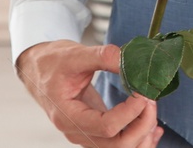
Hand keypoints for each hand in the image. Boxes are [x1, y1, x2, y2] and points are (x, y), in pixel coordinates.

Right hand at [17, 40, 162, 146]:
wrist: (39, 69)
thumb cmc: (52, 63)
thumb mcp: (74, 54)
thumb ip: (102, 56)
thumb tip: (130, 59)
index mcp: (68, 116)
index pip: (105, 127)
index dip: (130, 113)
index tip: (143, 92)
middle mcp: (77, 132)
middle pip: (117, 144)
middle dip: (141, 124)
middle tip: (151, 98)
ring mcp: (87, 133)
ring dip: (142, 134)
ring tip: (153, 111)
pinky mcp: (96, 129)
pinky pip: (119, 143)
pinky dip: (139, 138)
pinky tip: (153, 128)